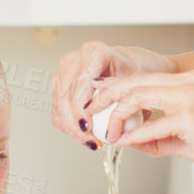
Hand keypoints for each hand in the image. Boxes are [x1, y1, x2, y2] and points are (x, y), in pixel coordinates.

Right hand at [51, 41, 177, 144]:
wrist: (127, 67)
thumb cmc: (133, 71)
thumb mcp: (136, 83)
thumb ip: (122, 97)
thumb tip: (112, 119)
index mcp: (93, 53)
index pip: (80, 84)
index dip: (80, 109)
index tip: (87, 127)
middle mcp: (75, 59)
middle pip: (65, 97)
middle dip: (75, 124)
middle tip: (90, 140)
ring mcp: (64, 71)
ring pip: (58, 106)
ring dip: (71, 128)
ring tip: (89, 140)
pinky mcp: (59, 84)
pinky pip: (57, 110)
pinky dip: (68, 126)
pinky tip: (83, 134)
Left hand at [90, 70, 193, 175]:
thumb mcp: (179, 135)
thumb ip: (154, 134)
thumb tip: (128, 139)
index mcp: (188, 80)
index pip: (144, 78)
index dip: (118, 87)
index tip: (99, 98)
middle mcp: (188, 81)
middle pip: (136, 83)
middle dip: (109, 96)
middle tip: (92, 111)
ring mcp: (189, 96)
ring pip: (139, 98)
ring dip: (119, 117)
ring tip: (110, 132)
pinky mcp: (189, 116)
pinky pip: (151, 125)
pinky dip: (134, 136)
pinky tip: (125, 142)